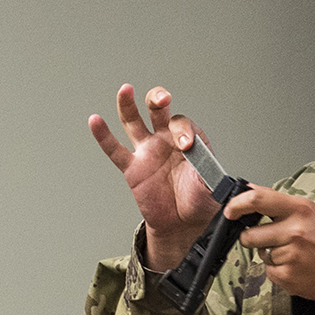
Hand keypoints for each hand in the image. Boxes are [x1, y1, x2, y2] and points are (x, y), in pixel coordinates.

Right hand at [89, 84, 218, 269]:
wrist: (184, 224)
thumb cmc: (200, 202)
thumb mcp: (212, 189)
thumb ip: (211, 178)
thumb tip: (218, 176)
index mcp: (190, 141)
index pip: (184, 125)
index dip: (185, 131)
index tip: (187, 147)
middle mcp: (167, 140)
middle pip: (159, 110)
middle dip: (159, 100)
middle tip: (162, 100)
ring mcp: (148, 151)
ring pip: (134, 121)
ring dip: (129, 104)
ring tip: (126, 90)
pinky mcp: (132, 167)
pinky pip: (115, 149)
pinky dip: (103, 135)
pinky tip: (95, 121)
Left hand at [225, 187, 314, 304]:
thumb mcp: (312, 212)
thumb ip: (282, 205)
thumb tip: (252, 192)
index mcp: (299, 209)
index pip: (257, 200)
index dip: (237, 205)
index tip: (230, 211)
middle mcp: (293, 230)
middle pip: (250, 235)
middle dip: (253, 239)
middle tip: (270, 241)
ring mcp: (290, 254)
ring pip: (261, 255)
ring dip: (271, 256)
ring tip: (294, 255)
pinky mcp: (287, 275)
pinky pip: (269, 272)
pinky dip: (279, 272)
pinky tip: (297, 268)